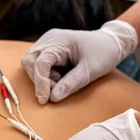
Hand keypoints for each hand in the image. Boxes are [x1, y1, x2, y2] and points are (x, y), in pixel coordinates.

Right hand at [21, 20, 137, 104]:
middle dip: (38, 80)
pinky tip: (59, 76)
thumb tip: (52, 98)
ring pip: (30, 63)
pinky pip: (37, 63)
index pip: (41, 63)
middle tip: (56, 89)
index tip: (44, 100)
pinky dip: (44, 74)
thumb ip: (71, 84)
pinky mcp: (47, 48)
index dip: (40, 83)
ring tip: (60, 81)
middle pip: (29, 61)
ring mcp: (47, 42)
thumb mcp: (90, 71)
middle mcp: (50, 39)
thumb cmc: (103, 54)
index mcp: (61, 41)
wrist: (110, 43)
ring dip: (41, 77)